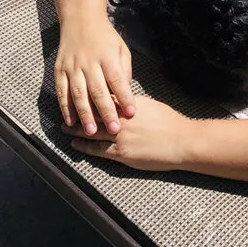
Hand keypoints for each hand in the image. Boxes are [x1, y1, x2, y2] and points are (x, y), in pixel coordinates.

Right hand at [55, 17, 134, 135]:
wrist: (81, 20)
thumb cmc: (105, 37)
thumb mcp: (121, 48)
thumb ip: (124, 70)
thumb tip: (126, 94)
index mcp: (108, 56)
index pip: (118, 79)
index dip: (125, 96)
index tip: (131, 112)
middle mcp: (89, 62)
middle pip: (98, 90)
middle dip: (106, 111)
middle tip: (114, 130)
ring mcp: (72, 67)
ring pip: (79, 94)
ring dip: (85, 114)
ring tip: (92, 131)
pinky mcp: (60, 70)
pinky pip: (62, 92)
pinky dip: (66, 108)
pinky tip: (71, 121)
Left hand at [63, 97, 191, 171]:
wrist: (181, 141)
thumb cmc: (171, 122)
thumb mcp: (151, 106)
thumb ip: (133, 104)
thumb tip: (122, 103)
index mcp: (131, 104)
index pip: (105, 97)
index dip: (91, 96)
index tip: (80, 93)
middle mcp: (123, 118)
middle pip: (95, 113)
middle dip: (79, 112)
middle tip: (65, 111)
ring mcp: (121, 136)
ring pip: (92, 131)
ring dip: (76, 129)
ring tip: (65, 128)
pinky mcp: (122, 153)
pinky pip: (98, 149)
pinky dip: (85, 146)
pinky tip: (77, 144)